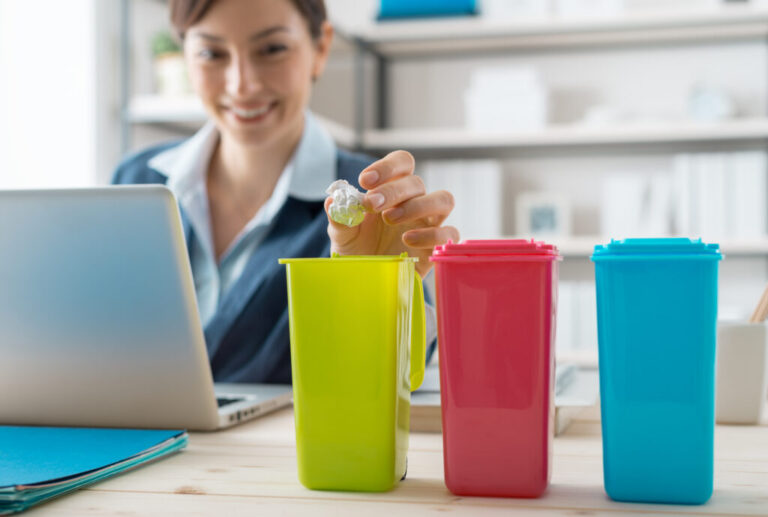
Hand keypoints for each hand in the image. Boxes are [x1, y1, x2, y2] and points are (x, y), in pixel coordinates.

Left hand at [325, 150, 458, 277]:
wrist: (366, 281)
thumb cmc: (357, 250)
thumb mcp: (342, 234)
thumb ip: (339, 216)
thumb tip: (334, 202)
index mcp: (393, 189)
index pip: (402, 163)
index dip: (387, 167)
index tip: (365, 180)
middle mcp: (414, 201)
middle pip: (417, 182)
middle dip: (393, 191)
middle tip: (371, 205)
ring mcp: (429, 223)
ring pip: (444, 199)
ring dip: (418, 205)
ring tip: (390, 219)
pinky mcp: (437, 246)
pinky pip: (449, 233)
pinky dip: (430, 234)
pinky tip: (407, 241)